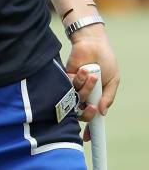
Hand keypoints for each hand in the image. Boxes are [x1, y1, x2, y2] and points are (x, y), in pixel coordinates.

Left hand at [65, 24, 119, 141]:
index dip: (89, 128)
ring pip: (77, 98)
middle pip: (81, 112)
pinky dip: (79, 79)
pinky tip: (85, 70)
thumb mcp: (113, 80)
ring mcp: (75, 86)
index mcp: (96, 97)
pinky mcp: (66, 76)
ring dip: (86, 88)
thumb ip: (108, 97)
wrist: (94, 42)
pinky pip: (70, 86)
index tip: (88, 137)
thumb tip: (102, 112)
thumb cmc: (105, 60)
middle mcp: (84, 93)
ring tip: (92, 74)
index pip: (91, 116)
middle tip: (93, 106)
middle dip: (87, 112)